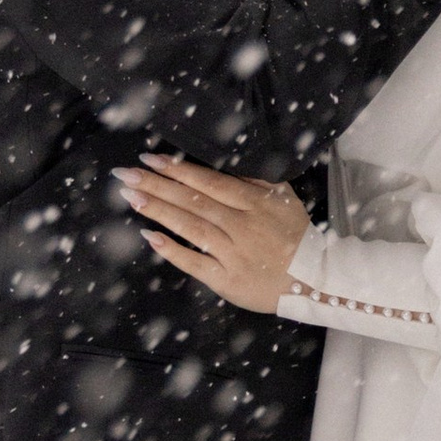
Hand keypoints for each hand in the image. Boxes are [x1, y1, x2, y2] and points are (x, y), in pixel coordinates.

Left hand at [120, 154, 309, 314]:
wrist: (316, 281)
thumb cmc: (297, 238)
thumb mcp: (284, 199)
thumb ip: (257, 179)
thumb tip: (226, 163)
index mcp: (255, 203)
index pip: (209, 182)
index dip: (177, 170)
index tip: (150, 160)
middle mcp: (241, 225)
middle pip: (192, 201)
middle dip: (156, 185)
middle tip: (125, 174)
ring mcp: (233, 253)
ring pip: (190, 227)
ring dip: (158, 211)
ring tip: (131, 197)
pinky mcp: (227, 279)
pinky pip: (195, 263)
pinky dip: (172, 250)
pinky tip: (151, 237)